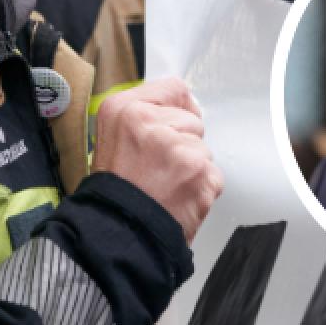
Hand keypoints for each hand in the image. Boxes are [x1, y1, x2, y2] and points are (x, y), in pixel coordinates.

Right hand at [91, 78, 222, 242]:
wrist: (118, 235)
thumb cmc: (116, 191)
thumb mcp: (111, 136)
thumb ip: (145, 114)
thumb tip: (181, 105)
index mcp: (123, 109)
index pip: (173, 89)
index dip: (175, 110)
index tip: (169, 127)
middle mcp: (150, 122)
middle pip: (192, 119)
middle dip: (182, 142)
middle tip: (156, 167)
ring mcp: (178, 147)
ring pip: (203, 148)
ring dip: (191, 167)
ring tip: (164, 185)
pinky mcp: (200, 173)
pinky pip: (213, 174)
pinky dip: (201, 188)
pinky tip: (178, 197)